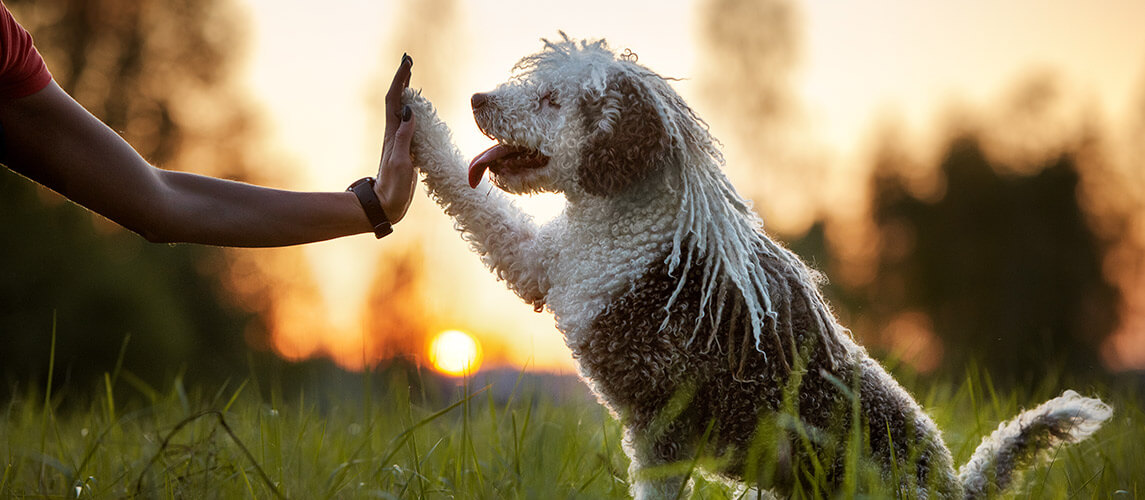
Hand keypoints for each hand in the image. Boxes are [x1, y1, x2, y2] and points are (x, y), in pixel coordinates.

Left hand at [375, 54, 415, 223]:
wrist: (385, 206)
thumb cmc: (392, 188)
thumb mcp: (400, 162)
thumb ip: (405, 137)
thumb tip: (410, 111)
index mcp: (393, 134)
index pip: (395, 100)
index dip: (400, 80)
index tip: (407, 62)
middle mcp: (394, 134)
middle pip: (397, 100)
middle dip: (402, 80)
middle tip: (408, 62)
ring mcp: (399, 141)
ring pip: (401, 109)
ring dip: (406, 92)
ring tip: (411, 78)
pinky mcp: (405, 149)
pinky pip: (408, 123)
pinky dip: (412, 110)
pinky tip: (417, 109)